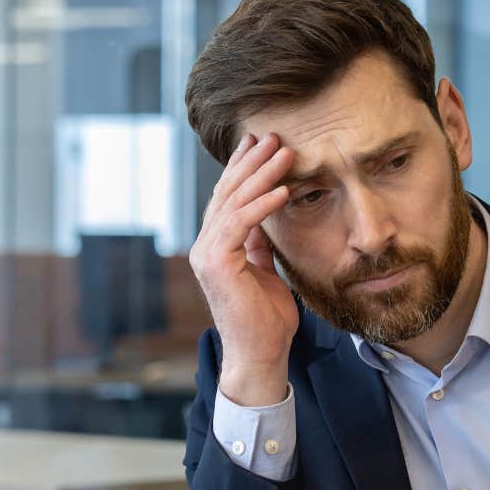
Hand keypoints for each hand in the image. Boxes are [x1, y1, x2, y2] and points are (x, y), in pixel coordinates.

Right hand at [187, 132, 298, 405]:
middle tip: (273, 135)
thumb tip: (265, 218)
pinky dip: (262, 205)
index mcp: (216, 246)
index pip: (229, 198)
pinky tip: (282, 189)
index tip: (262, 143)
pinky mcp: (215, 264)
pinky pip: (239, 225)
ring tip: (284, 152)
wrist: (260, 353)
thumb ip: (259, 244)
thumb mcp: (266, 270)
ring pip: (234, 204)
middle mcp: (205, 246)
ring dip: (261, 175)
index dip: (244, 168)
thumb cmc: (266, 318)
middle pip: (228, 194)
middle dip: (251, 162)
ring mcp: (207, 254)